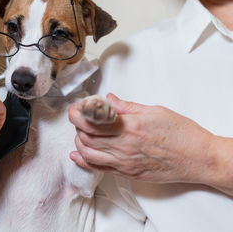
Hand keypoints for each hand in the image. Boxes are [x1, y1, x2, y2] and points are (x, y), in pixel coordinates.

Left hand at [68, 93, 215, 183]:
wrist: (198, 158)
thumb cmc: (181, 134)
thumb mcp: (154, 111)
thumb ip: (126, 106)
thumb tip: (108, 99)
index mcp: (129, 126)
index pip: (92, 119)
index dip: (78, 113)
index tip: (75, 108)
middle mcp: (124, 145)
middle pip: (86, 135)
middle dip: (76, 124)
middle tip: (76, 117)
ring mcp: (124, 162)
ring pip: (88, 152)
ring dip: (78, 141)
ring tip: (80, 132)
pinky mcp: (127, 173)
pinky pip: (99, 168)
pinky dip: (84, 161)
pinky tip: (77, 155)